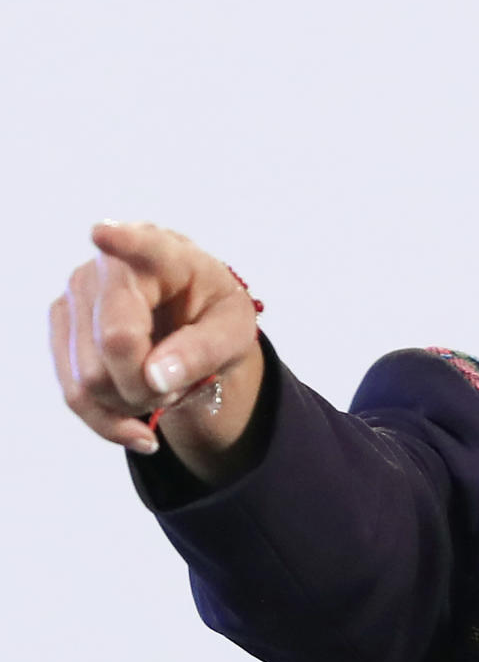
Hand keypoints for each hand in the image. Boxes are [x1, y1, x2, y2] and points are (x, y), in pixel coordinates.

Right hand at [50, 221, 265, 479]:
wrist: (190, 321)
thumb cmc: (214, 316)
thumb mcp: (234, 333)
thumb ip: (203, 352)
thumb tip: (154, 378)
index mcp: (166, 254)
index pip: (142, 246)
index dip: (121, 241)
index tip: (104, 234)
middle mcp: (108, 266)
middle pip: (115, 344)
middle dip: (150, 386)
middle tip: (178, 383)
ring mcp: (76, 294)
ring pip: (89, 379)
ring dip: (132, 405)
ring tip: (161, 389)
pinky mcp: (62, 326)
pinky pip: (75, 394)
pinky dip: (109, 421)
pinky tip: (138, 428)